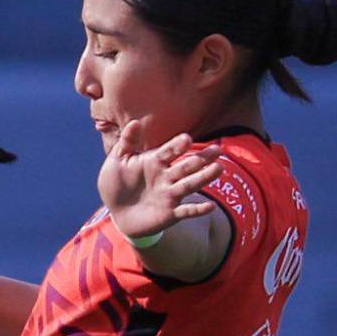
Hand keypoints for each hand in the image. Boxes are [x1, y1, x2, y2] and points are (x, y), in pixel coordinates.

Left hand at [98, 121, 223, 239]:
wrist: (116, 212)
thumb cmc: (117, 183)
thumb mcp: (117, 161)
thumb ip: (126, 143)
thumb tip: (134, 122)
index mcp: (155, 161)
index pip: (169, 151)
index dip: (177, 146)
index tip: (186, 140)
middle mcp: (167, 176)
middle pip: (187, 166)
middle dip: (201, 159)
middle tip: (217, 151)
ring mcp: (170, 195)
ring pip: (190, 184)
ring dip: (204, 177)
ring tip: (219, 169)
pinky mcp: (170, 213)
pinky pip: (187, 211)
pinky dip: (198, 210)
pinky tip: (211, 207)